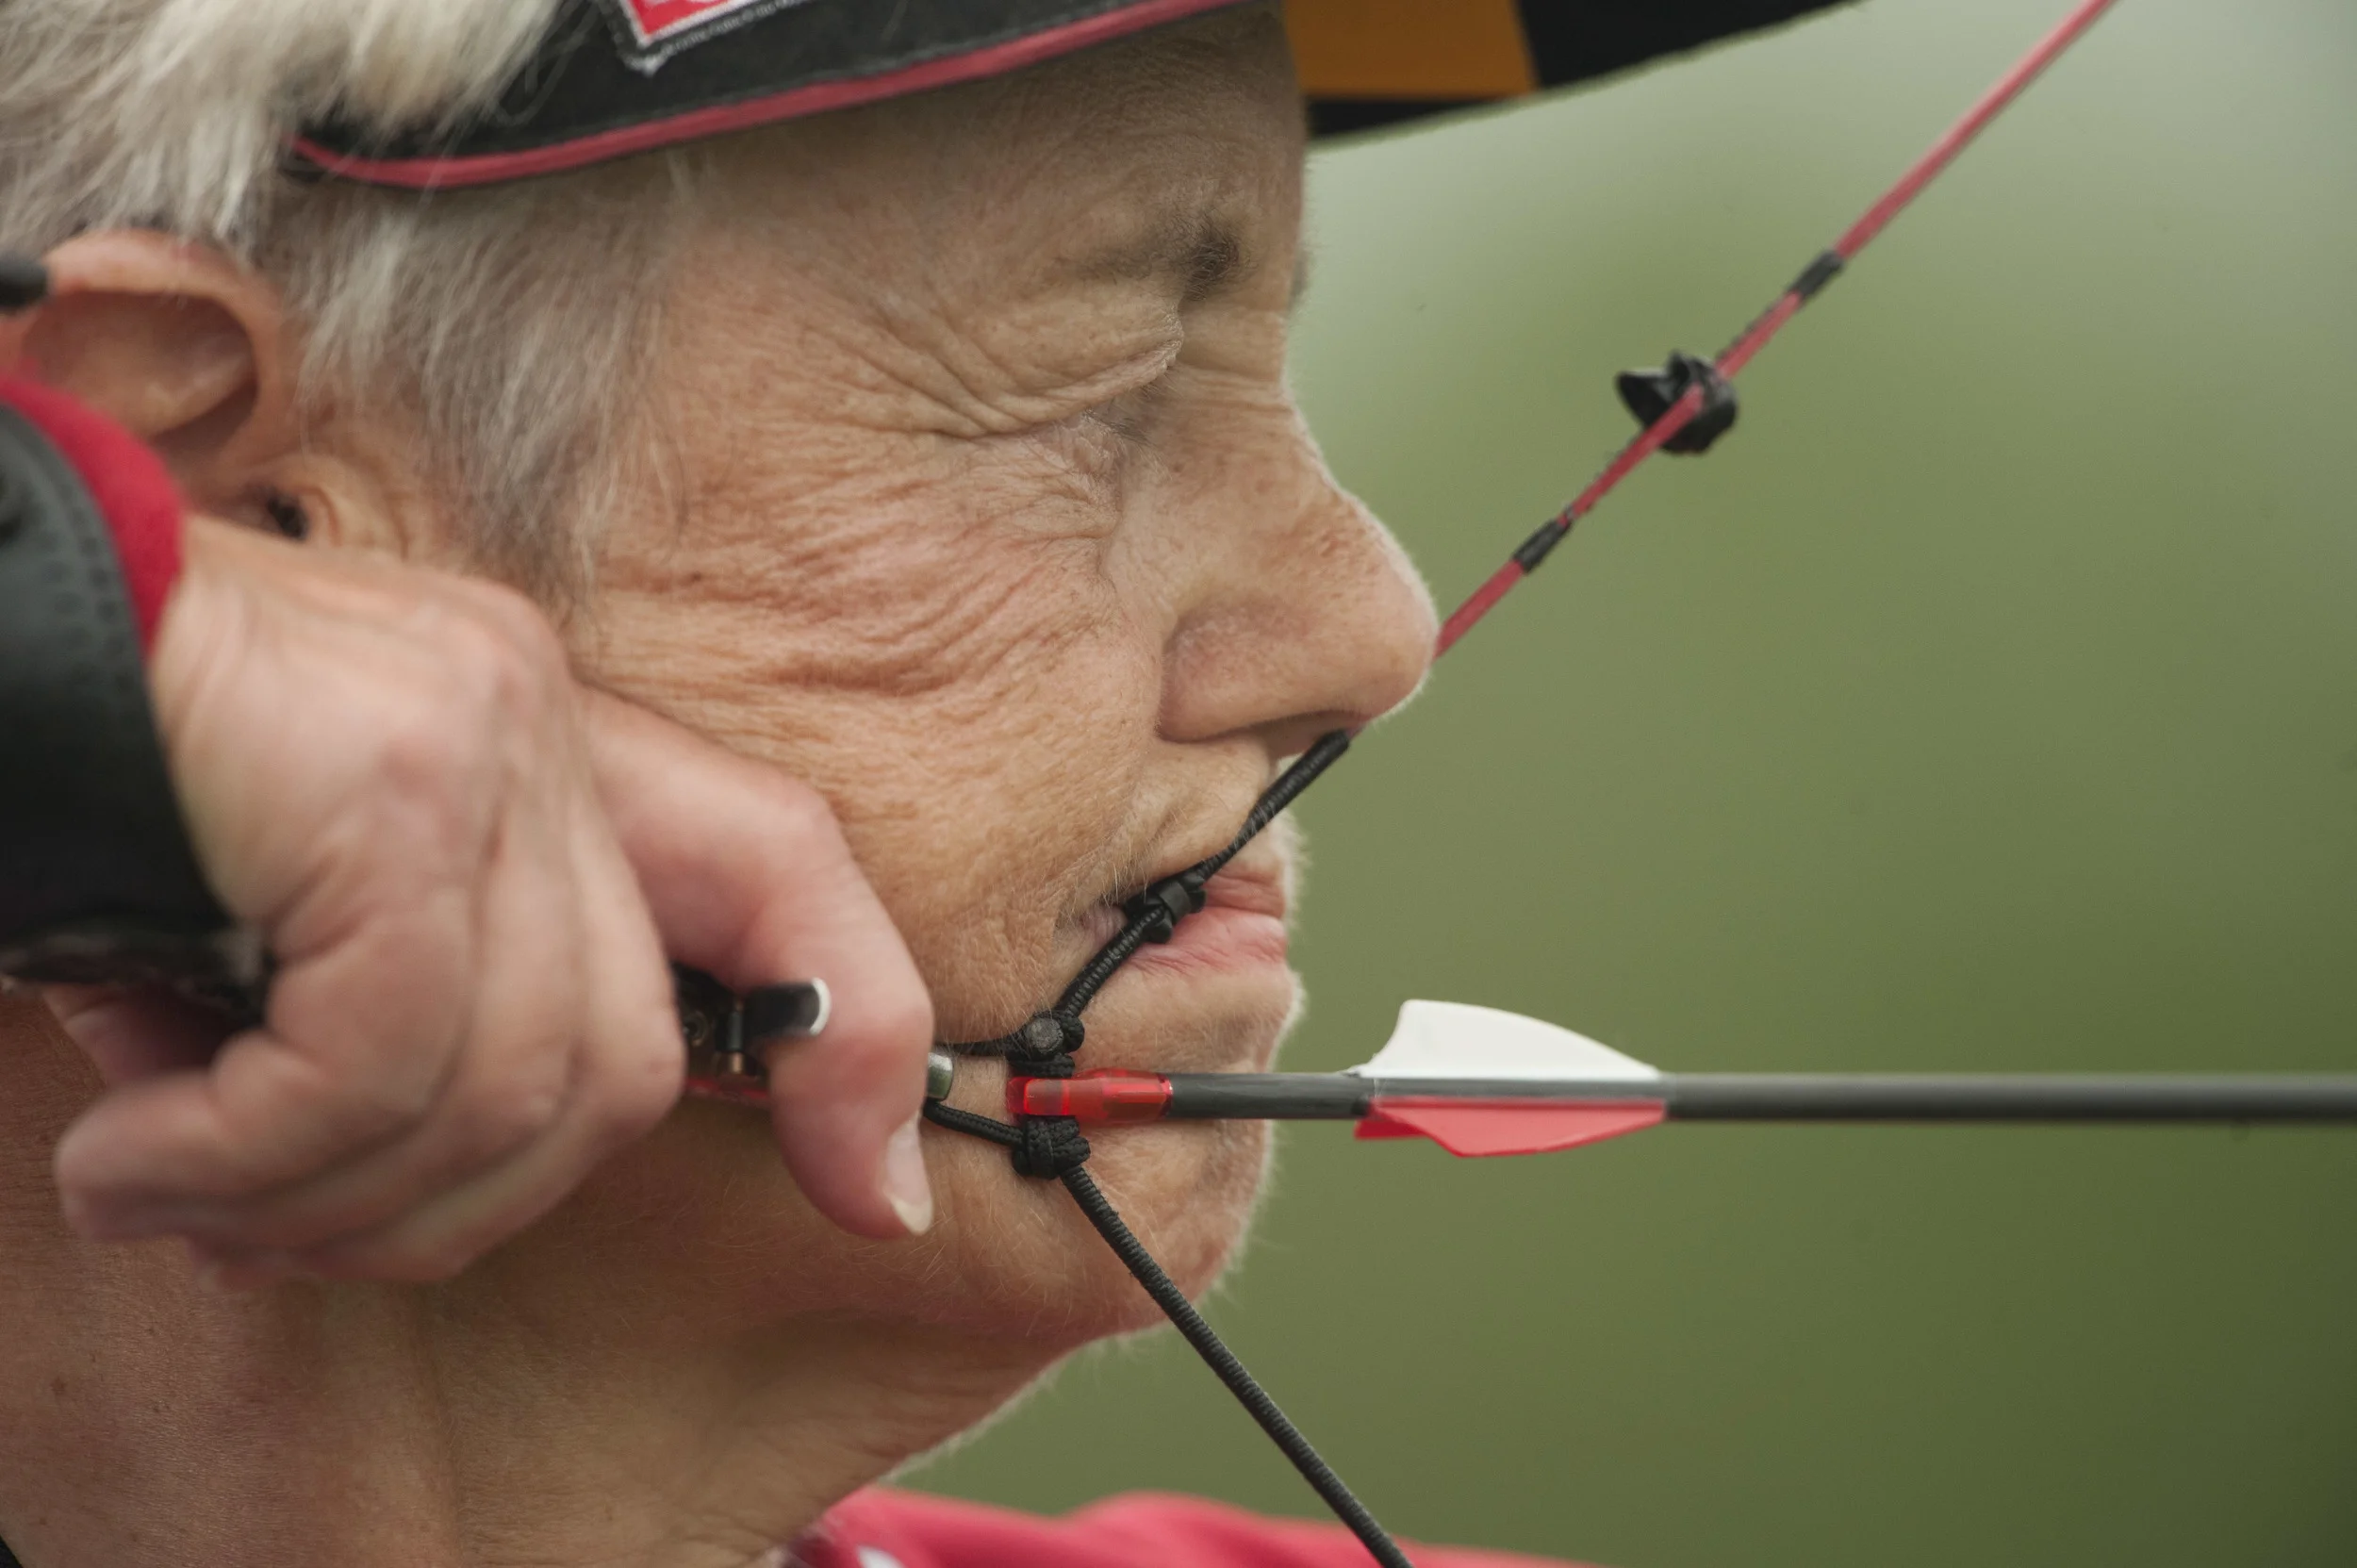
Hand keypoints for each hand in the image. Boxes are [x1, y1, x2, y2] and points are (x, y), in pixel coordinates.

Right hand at [44, 519, 934, 1285]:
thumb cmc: (103, 793)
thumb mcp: (289, 921)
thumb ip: (415, 1017)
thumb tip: (467, 1191)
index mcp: (546, 743)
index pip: (780, 869)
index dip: (854, 1043)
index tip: (869, 1196)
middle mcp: (542, 720)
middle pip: (620, 1060)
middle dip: (452, 1209)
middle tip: (267, 1238)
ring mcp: (480, 737)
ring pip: (499, 1086)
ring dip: (312, 1202)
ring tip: (162, 1197)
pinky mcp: (388, 781)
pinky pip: (375, 1059)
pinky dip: (244, 1158)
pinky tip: (128, 1161)